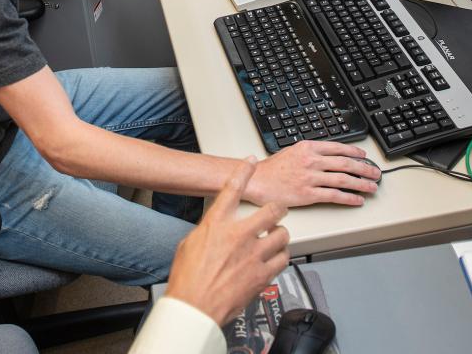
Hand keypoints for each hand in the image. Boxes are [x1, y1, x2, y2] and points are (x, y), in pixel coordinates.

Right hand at [167, 158, 289, 325]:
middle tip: (278, 211)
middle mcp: (238, 236)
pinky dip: (281, 257)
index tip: (251, 163)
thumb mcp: (190, 244)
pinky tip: (275, 259)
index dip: (244, 172)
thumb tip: (218, 227)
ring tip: (275, 239)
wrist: (194, 307)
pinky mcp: (263, 275)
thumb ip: (209, 230)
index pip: (232, 189)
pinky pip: (283, 259)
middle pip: (270, 210)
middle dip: (277, 209)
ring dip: (280, 235)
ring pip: (282, 235)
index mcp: (216, 225)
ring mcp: (253, 255)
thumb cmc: (188, 279)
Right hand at [246, 141, 379, 206]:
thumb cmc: (272, 168)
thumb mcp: (292, 151)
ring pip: (343, 180)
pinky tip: (358, 200)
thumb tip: (329, 156)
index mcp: (308, 148)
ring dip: (361, 183)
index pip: (338, 148)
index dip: (355, 152)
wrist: (257, 181)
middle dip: (364, 169)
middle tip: (375, 173)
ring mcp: (311, 178)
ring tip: (372, 187)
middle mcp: (312, 161)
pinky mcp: (309, 194)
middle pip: (345, 164)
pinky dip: (349, 198)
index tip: (364, 157)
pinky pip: (334, 196)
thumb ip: (311, 152)